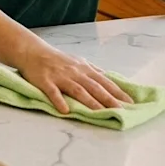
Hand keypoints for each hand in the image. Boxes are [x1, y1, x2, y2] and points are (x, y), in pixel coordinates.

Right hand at [14, 42, 132, 114]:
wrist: (33, 51)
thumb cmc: (57, 59)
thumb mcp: (78, 62)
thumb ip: (93, 71)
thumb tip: (109, 78)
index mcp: (84, 68)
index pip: (104, 82)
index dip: (118, 92)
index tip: (131, 102)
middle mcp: (75, 72)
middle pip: (94, 87)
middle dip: (109, 99)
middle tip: (122, 110)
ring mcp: (60, 77)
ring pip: (78, 90)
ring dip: (90, 102)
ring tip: (101, 113)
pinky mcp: (45, 81)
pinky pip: (53, 92)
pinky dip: (59, 101)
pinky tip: (65, 110)